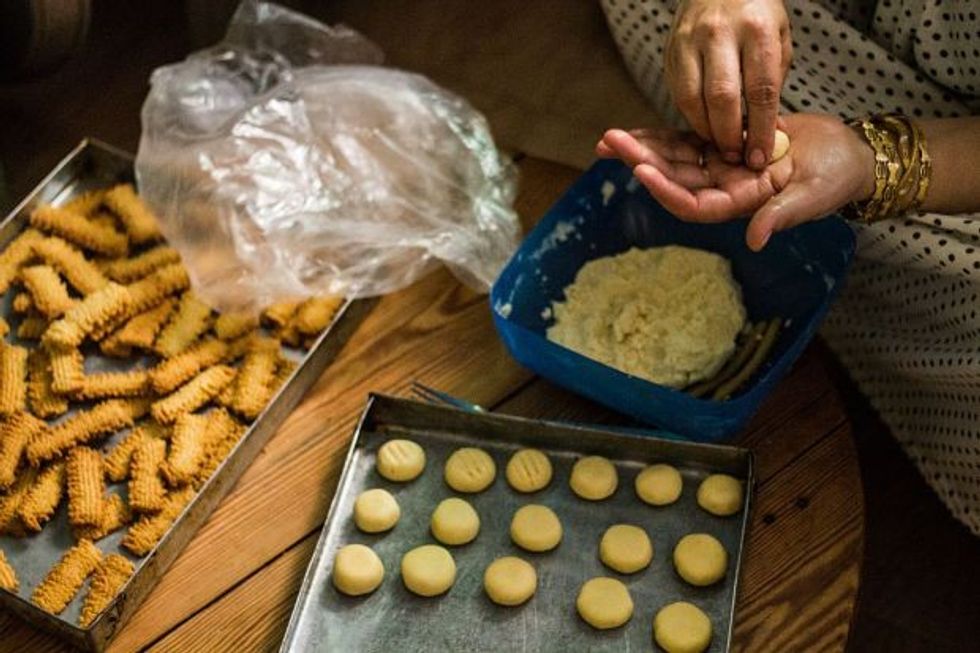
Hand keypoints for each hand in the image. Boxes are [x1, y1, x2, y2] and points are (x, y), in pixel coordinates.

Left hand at [595, 114, 875, 250]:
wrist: (848, 154)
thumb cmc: (836, 178)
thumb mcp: (813, 196)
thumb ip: (782, 216)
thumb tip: (756, 240)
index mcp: (741, 204)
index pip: (694, 204)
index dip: (666, 190)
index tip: (641, 171)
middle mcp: (724, 189)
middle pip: (675, 178)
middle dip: (641, 160)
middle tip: (610, 142)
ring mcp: (722, 168)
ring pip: (675, 160)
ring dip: (643, 149)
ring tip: (610, 137)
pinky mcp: (725, 146)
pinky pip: (688, 141)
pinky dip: (663, 136)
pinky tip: (638, 130)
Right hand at [665, 0, 791, 169]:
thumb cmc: (756, 16)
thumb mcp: (779, 38)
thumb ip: (772, 82)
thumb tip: (768, 132)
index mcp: (756, 29)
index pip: (760, 90)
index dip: (760, 129)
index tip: (760, 157)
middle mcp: (719, 33)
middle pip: (722, 97)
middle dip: (729, 135)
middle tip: (736, 157)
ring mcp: (689, 42)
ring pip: (692, 99)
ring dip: (705, 130)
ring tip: (719, 145)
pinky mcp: (670, 52)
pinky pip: (678, 94)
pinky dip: (691, 116)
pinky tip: (704, 125)